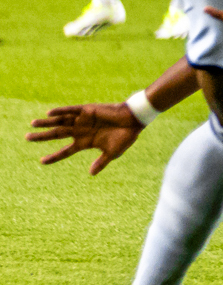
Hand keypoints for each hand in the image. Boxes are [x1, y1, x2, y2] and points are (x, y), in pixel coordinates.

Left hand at [26, 103, 144, 174]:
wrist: (134, 120)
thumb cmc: (126, 137)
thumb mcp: (112, 153)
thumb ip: (101, 162)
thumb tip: (91, 174)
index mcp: (86, 142)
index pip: (66, 151)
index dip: (54, 156)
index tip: (41, 161)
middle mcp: (81, 130)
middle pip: (57, 134)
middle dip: (42, 137)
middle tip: (26, 138)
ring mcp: (83, 120)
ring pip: (60, 122)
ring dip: (47, 123)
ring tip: (33, 124)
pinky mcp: (87, 110)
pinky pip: (70, 110)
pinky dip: (60, 111)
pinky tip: (49, 113)